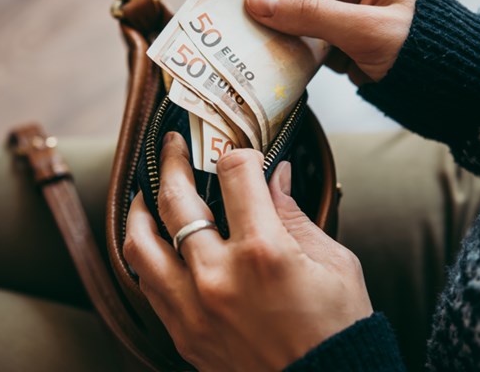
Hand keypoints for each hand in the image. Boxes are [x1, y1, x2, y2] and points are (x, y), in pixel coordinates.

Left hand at [124, 132, 372, 370]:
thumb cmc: (338, 329)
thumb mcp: (334, 264)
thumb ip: (296, 215)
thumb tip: (276, 177)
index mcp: (264, 252)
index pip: (235, 173)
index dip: (238, 153)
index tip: (241, 154)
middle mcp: (219, 276)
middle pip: (176, 199)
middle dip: (174, 161)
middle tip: (173, 146)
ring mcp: (194, 308)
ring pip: (141, 244)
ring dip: (141, 210)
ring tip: (147, 195)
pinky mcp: (184, 334)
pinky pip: (147, 286)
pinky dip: (146, 258)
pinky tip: (154, 246)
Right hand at [245, 0, 422, 84]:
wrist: (452, 87)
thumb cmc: (426, 49)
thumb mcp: (366, 29)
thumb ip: (312, 16)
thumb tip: (260, 2)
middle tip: (233, 8)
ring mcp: (346, 12)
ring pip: (298, 13)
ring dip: (275, 24)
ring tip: (243, 33)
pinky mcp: (342, 40)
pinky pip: (306, 37)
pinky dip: (289, 46)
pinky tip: (268, 53)